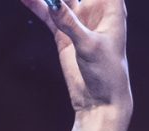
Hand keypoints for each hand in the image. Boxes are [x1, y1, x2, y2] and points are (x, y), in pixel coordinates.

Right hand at [18, 0, 131, 115]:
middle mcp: (95, 10)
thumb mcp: (89, 46)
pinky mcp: (63, 33)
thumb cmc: (107, 74)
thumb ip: (70, 23)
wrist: (100, 102)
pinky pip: (47, 13)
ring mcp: (78, 20)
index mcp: (111, 8)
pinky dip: (36, 5)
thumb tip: (53, 3)